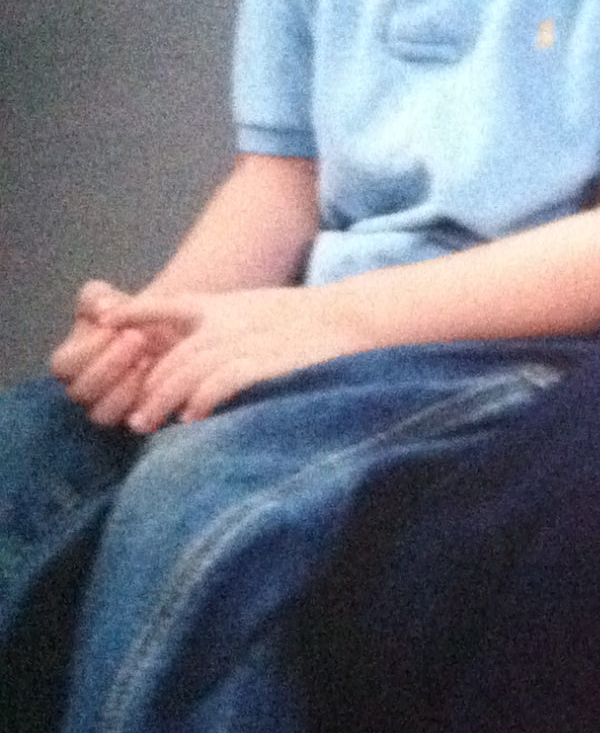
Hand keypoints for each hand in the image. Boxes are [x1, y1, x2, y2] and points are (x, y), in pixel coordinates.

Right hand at [47, 283, 177, 428]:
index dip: (87, 348)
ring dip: (124, 389)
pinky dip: (145, 403)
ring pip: (102, 414)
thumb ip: (98, 298)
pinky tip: (160, 378)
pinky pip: (132, 423)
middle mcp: (84, 390)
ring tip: (148, 359)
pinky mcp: (134, 420)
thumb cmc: (130, 315)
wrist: (169, 332)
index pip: (63, 366)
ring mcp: (107, 408)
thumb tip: (103, 310)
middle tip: (138, 339)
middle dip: (109, 366)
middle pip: (80, 392)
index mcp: (70, 363)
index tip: (116, 327)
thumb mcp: (110, 298)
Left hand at [104, 285, 369, 428]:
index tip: (110, 322)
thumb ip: (234, 324)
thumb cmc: (317, 322)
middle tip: (133, 417)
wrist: (356, 318)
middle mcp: (228, 321)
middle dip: (147, 386)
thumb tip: (208, 351)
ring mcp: (244, 340)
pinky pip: (220, 382)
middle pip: (172, 354)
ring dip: (163, 399)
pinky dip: (201, 400)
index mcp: (226, 306)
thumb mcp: (266, 310)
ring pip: (187, 371)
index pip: (169, 306)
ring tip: (147, 425)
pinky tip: (191, 420)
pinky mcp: (264, 361)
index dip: (137, 314)